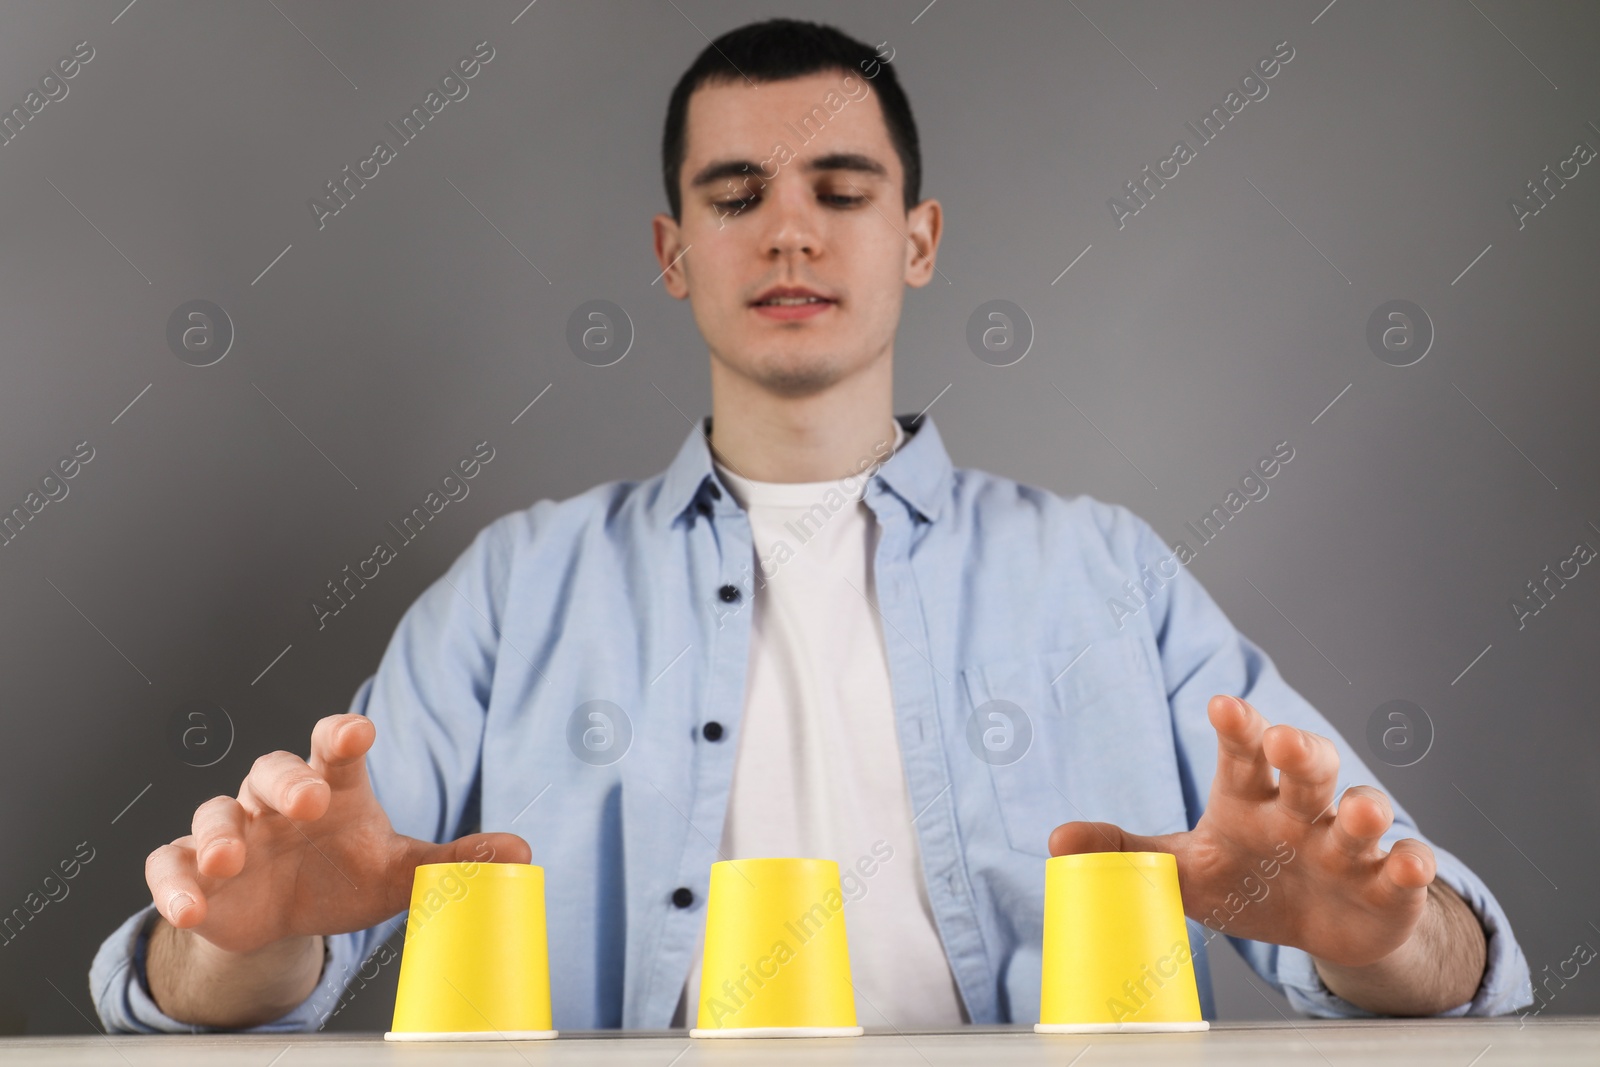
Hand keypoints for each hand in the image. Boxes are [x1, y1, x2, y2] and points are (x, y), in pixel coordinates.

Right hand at [145, 713, 530, 954]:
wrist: (287, 921)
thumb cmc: (342, 875)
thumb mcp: (399, 870)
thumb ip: (454, 860)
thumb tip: (521, 854)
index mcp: (332, 789)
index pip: (334, 748)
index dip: (342, 735)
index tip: (357, 732)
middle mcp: (277, 802)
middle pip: (271, 771)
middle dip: (285, 783)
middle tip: (307, 800)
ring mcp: (232, 834)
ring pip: (214, 814)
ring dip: (221, 833)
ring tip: (233, 859)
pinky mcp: (193, 872)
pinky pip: (171, 865)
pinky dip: (177, 883)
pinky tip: (193, 905)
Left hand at [1048, 695, 1434, 968]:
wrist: (1317, 929)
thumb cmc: (1247, 881)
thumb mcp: (1183, 869)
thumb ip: (1126, 850)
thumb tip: (1057, 841)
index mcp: (1250, 798)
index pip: (1241, 754)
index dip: (1235, 728)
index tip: (1221, 706)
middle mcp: (1302, 811)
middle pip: (1308, 766)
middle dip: (1300, 751)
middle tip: (1284, 741)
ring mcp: (1349, 845)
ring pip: (1361, 811)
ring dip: (1361, 809)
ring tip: (1357, 810)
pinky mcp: (1389, 885)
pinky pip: (1407, 867)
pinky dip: (1410, 864)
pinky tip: (1405, 863)